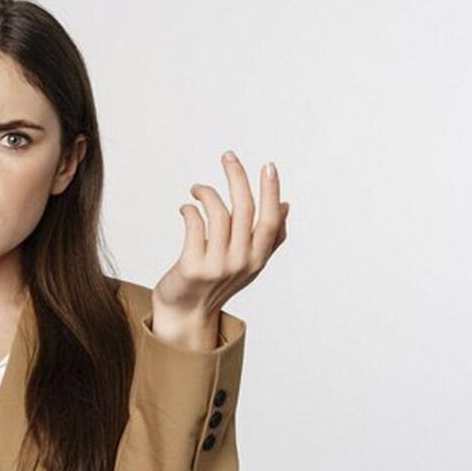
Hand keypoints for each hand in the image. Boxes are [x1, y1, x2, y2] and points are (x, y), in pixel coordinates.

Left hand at [149, 150, 288, 349]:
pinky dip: (189, 209)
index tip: (268, 166)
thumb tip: (285, 205)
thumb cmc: (215, 283)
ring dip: (207, 192)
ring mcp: (218, 265)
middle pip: (244, 210)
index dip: (271, 191)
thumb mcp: (248, 262)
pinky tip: (186, 208)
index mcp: (258, 258)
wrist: (185, 314)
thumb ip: (268, 237)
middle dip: (237, 177)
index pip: (272, 220)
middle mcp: (242, 262)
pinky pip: (194, 224)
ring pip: (218, 213)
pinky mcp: (193, 267)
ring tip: (197, 189)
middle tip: (228, 156)